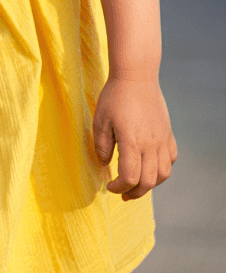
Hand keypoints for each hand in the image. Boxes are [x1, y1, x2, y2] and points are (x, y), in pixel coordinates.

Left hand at [93, 76, 176, 199]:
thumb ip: (102, 146)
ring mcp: (162, 139)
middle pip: (148, 181)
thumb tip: (105, 164)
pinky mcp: (168, 133)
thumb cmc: (114, 97)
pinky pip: (171, 158)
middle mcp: (151, 144)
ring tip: (137, 185)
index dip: (119, 187)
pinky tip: (151, 167)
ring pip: (163, 173)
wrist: (136, 77)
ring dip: (150, 184)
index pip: (130, 177)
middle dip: (135, 192)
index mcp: (132, 142)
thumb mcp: (100, 121)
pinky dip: (163, 168)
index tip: (109, 186)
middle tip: (122, 194)